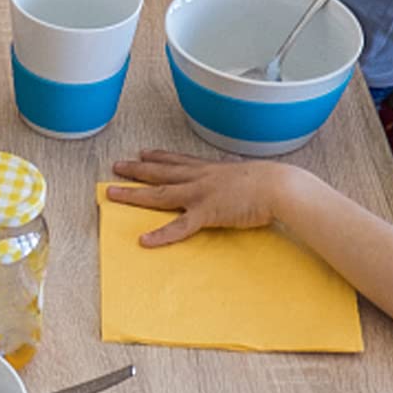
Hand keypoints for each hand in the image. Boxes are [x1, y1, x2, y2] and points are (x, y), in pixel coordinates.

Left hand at [107, 150, 287, 245]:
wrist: (281, 187)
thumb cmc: (273, 182)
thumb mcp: (250, 176)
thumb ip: (238, 180)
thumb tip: (241, 185)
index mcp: (211, 169)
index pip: (178, 160)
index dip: (159, 156)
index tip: (143, 152)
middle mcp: (199, 178)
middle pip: (160, 172)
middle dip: (136, 169)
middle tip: (116, 165)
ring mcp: (200, 195)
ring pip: (158, 194)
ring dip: (133, 194)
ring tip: (112, 193)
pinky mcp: (206, 214)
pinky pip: (178, 227)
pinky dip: (160, 235)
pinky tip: (143, 240)